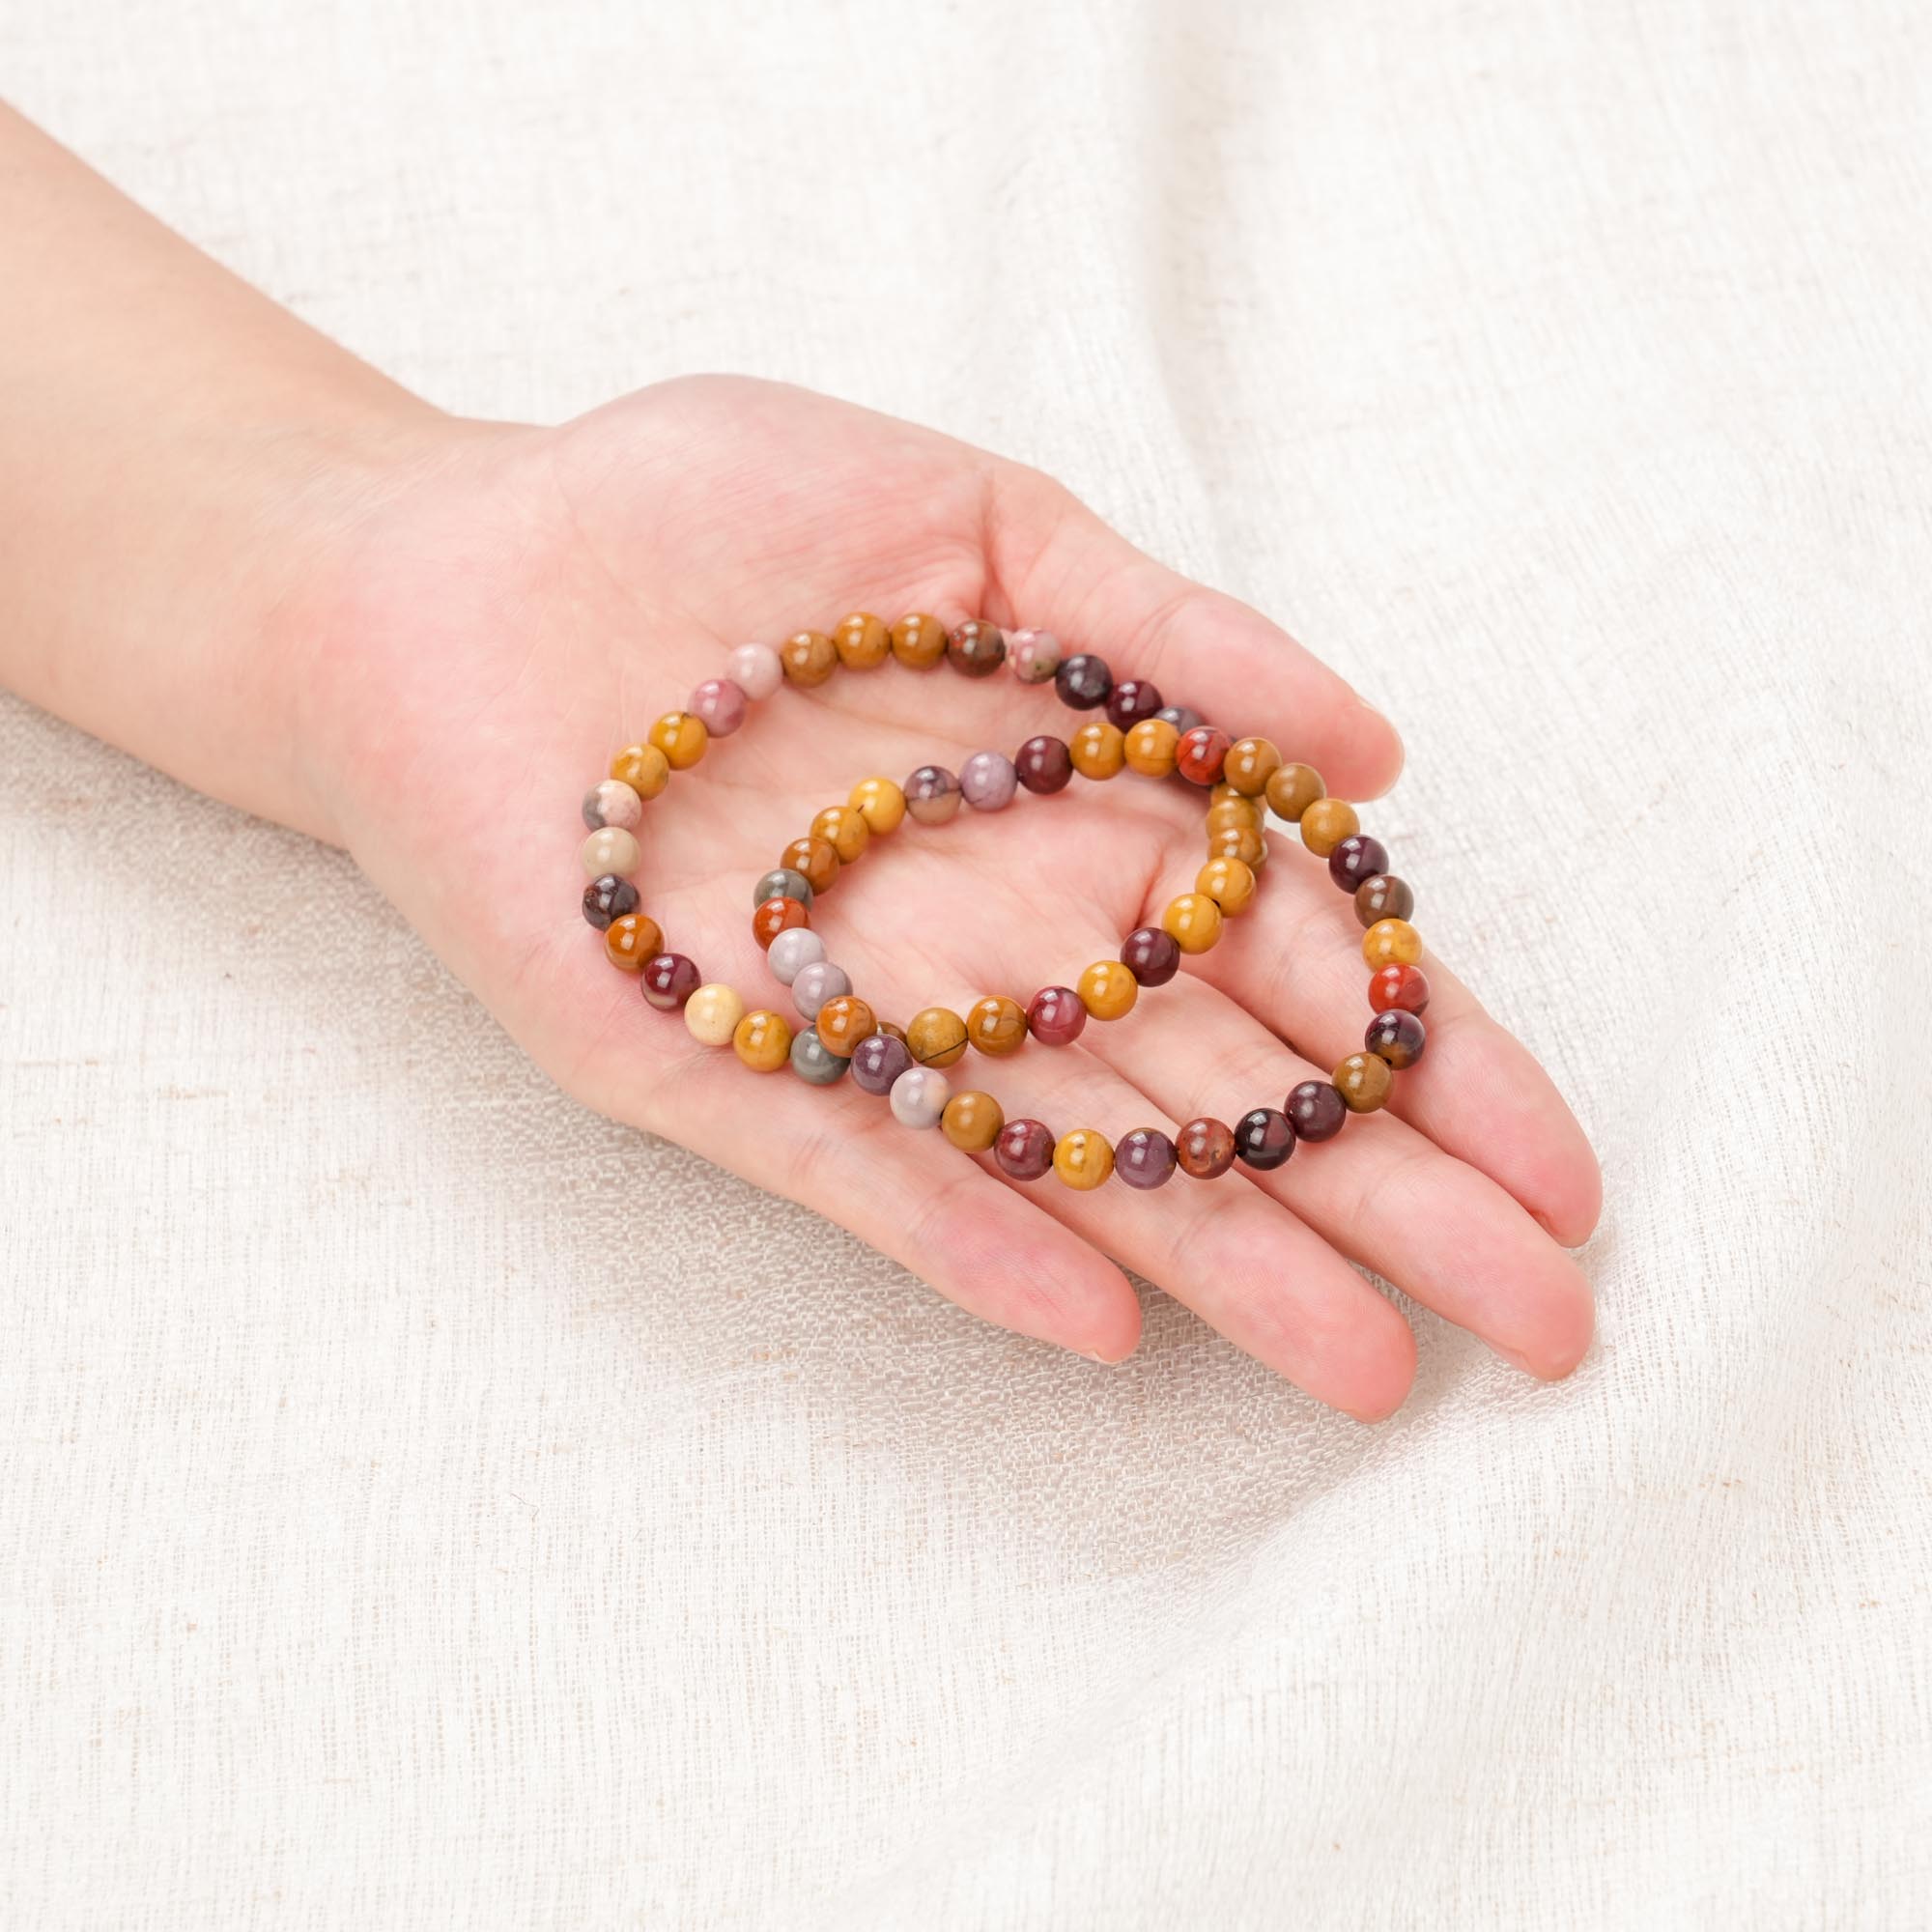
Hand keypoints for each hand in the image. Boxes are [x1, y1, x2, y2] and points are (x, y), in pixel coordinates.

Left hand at [288, 376, 1598, 1417]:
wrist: (446, 569)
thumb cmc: (702, 510)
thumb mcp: (973, 517)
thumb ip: (1165, 635)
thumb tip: (1382, 759)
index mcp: (1079, 811)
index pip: (1291, 958)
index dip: (1430, 1056)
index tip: (1559, 1165)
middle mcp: (997, 934)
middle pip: (1217, 1084)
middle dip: (1386, 1197)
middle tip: (1547, 1320)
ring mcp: (867, 1014)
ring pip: (1077, 1156)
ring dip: (1222, 1260)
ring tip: (1372, 1365)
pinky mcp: (720, 1065)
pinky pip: (867, 1173)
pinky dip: (977, 1243)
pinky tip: (1106, 1328)